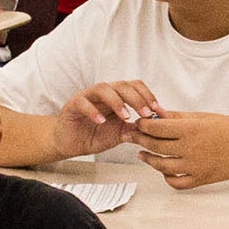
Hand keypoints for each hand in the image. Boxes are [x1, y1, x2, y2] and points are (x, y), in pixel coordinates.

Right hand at [49, 79, 163, 158]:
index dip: (148, 95)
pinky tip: (101, 121)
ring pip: (103, 88)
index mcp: (117, 96)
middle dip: (137, 98)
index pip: (135, 86)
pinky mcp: (73, 105)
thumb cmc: (94, 135)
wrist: (70, 143)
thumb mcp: (120, 134)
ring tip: (125, 116)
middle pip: (122, 85)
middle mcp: (104, 93)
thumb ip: (135, 129)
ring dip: (117, 101)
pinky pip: (84, 102)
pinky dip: (93, 111)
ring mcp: (88, 97)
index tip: (158, 110)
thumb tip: (156, 128)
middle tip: (146, 113)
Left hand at [133, 112, 228, 189]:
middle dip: (140, 140)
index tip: (138, 123)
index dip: (143, 125)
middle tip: (133, 136)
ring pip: (161, 165)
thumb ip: (178, 117)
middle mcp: (191, 149)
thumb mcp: (202, 117)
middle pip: (155, 146)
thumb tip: (156, 114)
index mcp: (191, 129)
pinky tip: (164, 169)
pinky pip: (176, 182)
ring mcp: (195, 166)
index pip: (157, 128)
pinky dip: (166, 177)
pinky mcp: (200, 179)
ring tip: (142, 154)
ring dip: (148, 159)